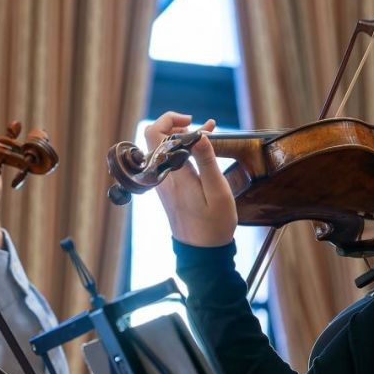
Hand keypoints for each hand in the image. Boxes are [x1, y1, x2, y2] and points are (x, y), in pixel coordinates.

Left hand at [143, 111, 236, 246]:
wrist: (202, 252)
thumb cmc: (213, 225)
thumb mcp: (218, 191)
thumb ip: (206, 161)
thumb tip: (199, 135)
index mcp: (172, 174)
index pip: (156, 135)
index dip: (170, 120)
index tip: (195, 123)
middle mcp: (162, 177)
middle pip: (156, 138)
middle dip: (177, 126)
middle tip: (205, 127)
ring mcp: (162, 183)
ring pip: (163, 149)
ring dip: (183, 138)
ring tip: (209, 134)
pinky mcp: (167, 189)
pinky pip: (168, 162)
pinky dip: (182, 151)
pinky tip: (201, 150)